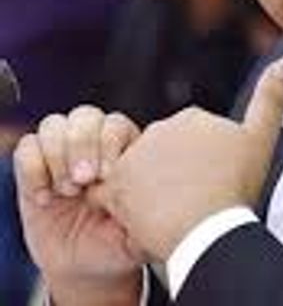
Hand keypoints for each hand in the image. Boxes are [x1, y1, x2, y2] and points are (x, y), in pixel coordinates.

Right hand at [14, 106, 144, 304]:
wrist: (85, 265)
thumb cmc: (120, 241)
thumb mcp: (140, 228)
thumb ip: (147, 205)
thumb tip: (156, 188)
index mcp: (126, 149)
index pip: (116, 124)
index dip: (109, 143)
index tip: (108, 175)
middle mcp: (93, 144)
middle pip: (85, 116)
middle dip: (82, 145)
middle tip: (84, 180)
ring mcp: (62, 153)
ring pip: (55, 125)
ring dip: (58, 155)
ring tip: (68, 191)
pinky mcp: (33, 169)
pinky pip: (27, 148)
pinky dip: (33, 168)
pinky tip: (45, 198)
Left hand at [99, 62, 282, 260]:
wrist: (208, 229)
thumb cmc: (236, 187)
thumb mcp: (262, 139)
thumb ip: (272, 99)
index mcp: (193, 118)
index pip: (192, 142)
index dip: (203, 168)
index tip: (213, 186)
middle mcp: (160, 129)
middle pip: (164, 158)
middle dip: (175, 178)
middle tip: (194, 203)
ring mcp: (136, 156)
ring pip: (142, 176)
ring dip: (152, 193)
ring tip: (174, 216)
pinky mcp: (116, 184)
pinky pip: (115, 196)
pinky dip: (128, 208)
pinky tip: (147, 221)